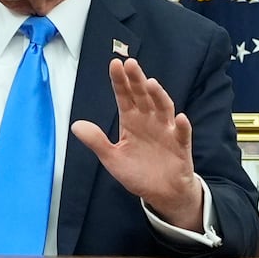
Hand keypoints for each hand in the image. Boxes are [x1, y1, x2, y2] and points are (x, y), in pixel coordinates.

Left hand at [70, 57, 202, 229]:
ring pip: (164, 110)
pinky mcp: (181, 147)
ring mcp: (167, 132)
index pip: (124, 97)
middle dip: (137, 80)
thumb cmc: (138, 172)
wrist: (161, 194)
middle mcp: (149, 121)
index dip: (120, 81)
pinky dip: (183, 127)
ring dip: (159, 96)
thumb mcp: (112, 158)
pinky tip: (181, 118)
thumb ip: (96, 141)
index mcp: (131, 121)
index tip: (114, 64)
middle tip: (130, 63)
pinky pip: (183, 135)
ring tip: (151, 83)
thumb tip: (75, 125)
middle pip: (143, 96)